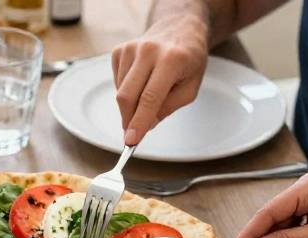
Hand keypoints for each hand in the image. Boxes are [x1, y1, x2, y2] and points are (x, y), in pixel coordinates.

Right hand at [112, 15, 208, 144]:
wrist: (179, 28)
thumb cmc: (189, 59)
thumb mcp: (191, 88)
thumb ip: (169, 108)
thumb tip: (146, 125)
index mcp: (172, 59)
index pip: (150, 98)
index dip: (139, 122)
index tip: (131, 140)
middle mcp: (149, 50)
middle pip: (128, 95)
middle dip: (128, 119)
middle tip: (132, 133)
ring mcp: (131, 48)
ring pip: (120, 91)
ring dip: (130, 104)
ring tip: (148, 95)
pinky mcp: (119, 50)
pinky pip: (116, 81)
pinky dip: (126, 90)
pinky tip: (140, 82)